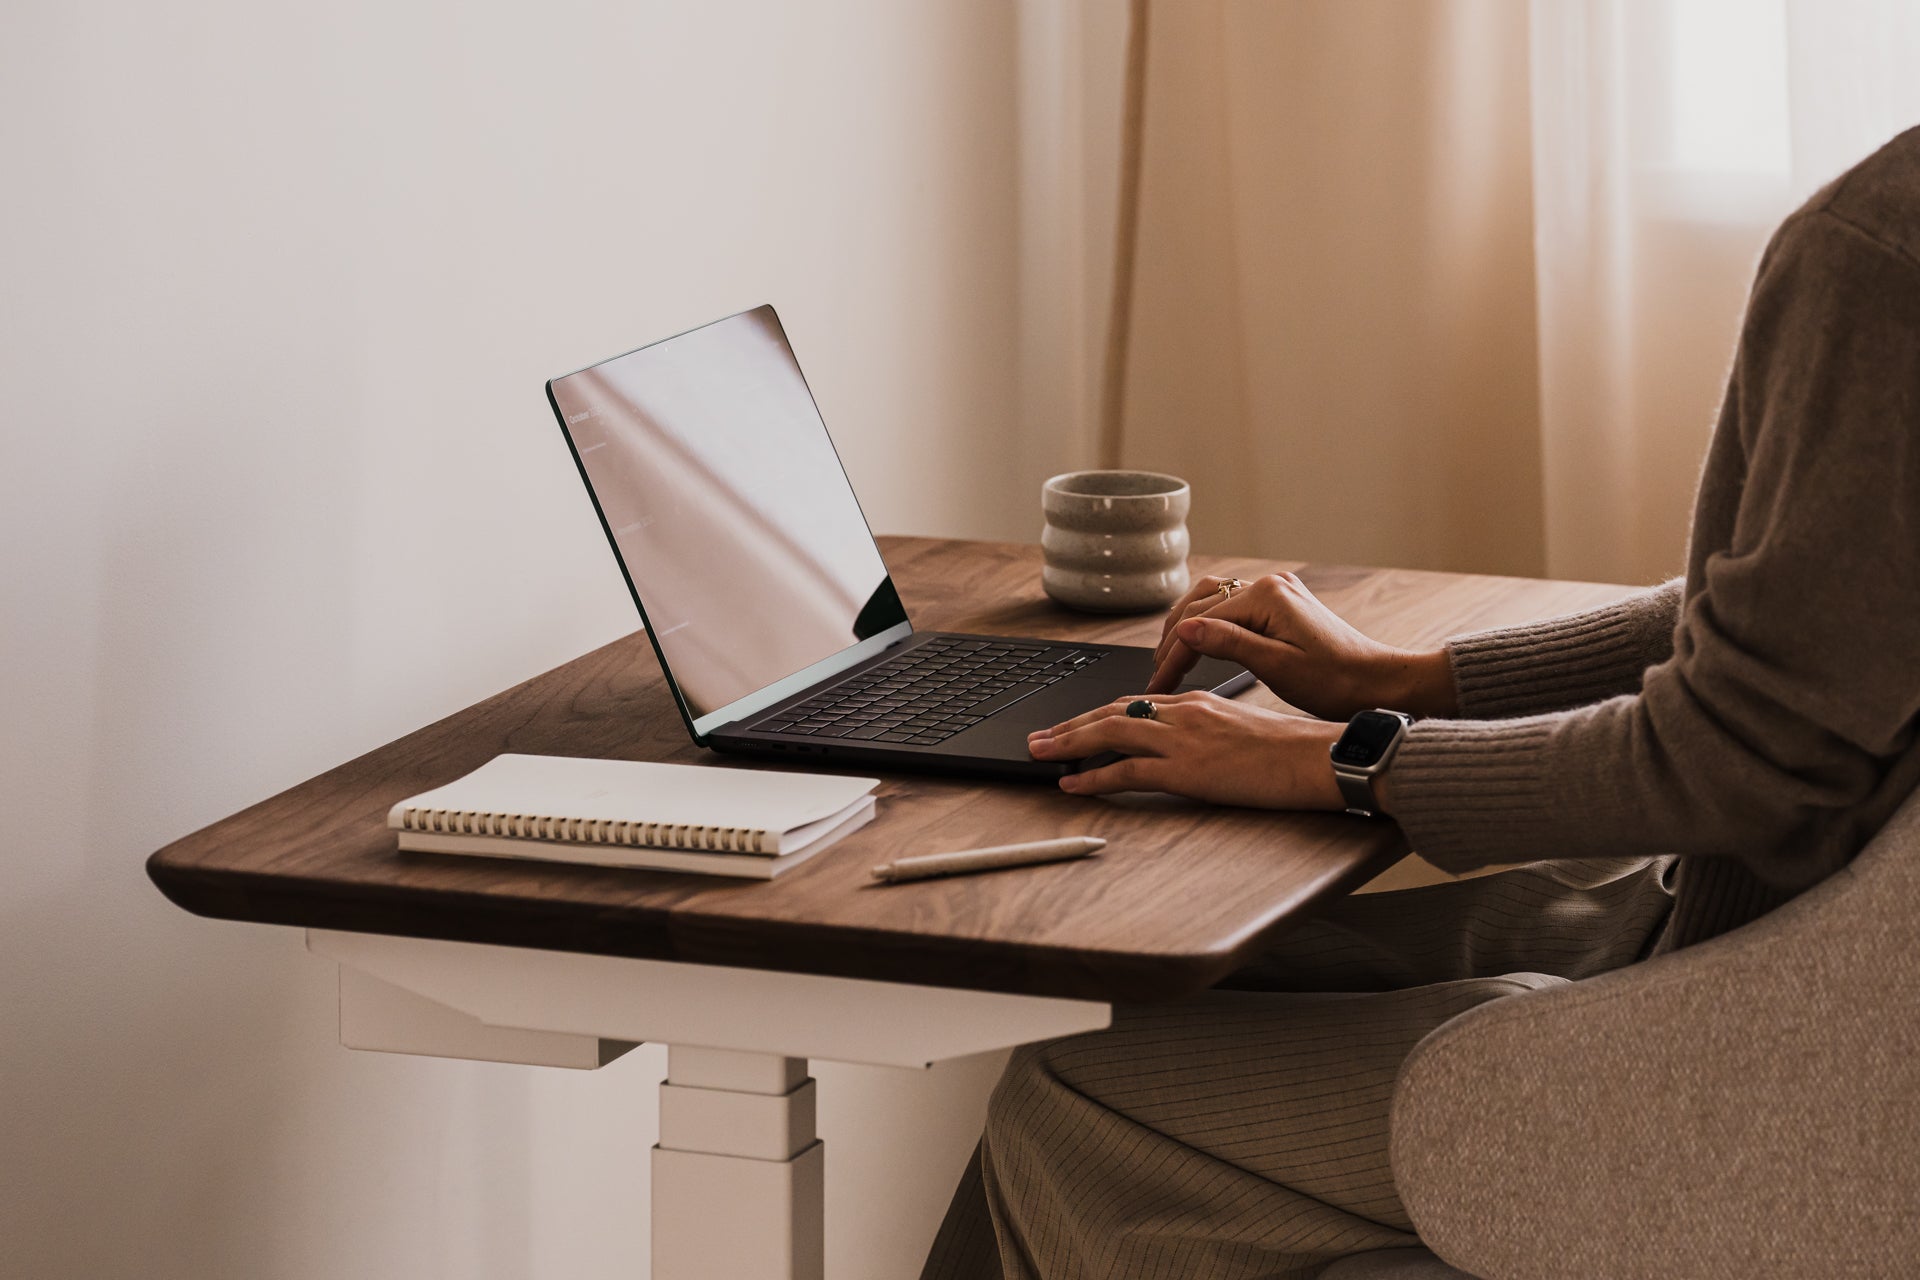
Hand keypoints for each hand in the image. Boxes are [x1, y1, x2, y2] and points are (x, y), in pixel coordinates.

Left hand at [1028, 692, 1346, 807]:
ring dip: (1067, 743)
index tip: (1071, 725)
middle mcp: (1184, 713)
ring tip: (1038, 754)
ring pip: (1109, 733)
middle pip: (1110, 712)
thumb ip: (1209, 735)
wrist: (1319, 758)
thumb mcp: (1242, 733)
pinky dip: (1093, 778)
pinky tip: (1071, 784)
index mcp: (1197, 703)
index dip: (1096, 714)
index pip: (1132, 703)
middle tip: (1037, 737)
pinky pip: (1126, 771)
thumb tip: (1188, 752)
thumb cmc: (1292, 753)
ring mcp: (1183, 739)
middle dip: (1069, 725)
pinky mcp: (1187, 769)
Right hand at [1146, 572, 1456, 719]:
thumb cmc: (1336, 681)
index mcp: (1266, 596)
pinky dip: (1208, 624)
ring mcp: (1275, 592)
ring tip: (1169, 658)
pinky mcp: (1281, 605)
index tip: (1157, 685)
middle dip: (1173, 640)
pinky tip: (1198, 642)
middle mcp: (1268, 585)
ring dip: (1186, 627)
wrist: (1378, 683)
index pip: (1200, 622)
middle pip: (1199, 604)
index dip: (1173, 656)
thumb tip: (1185, 630)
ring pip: (1211, 601)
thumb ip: (1227, 644)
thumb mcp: (1276, 668)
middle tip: (1156, 676)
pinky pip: (1231, 607)